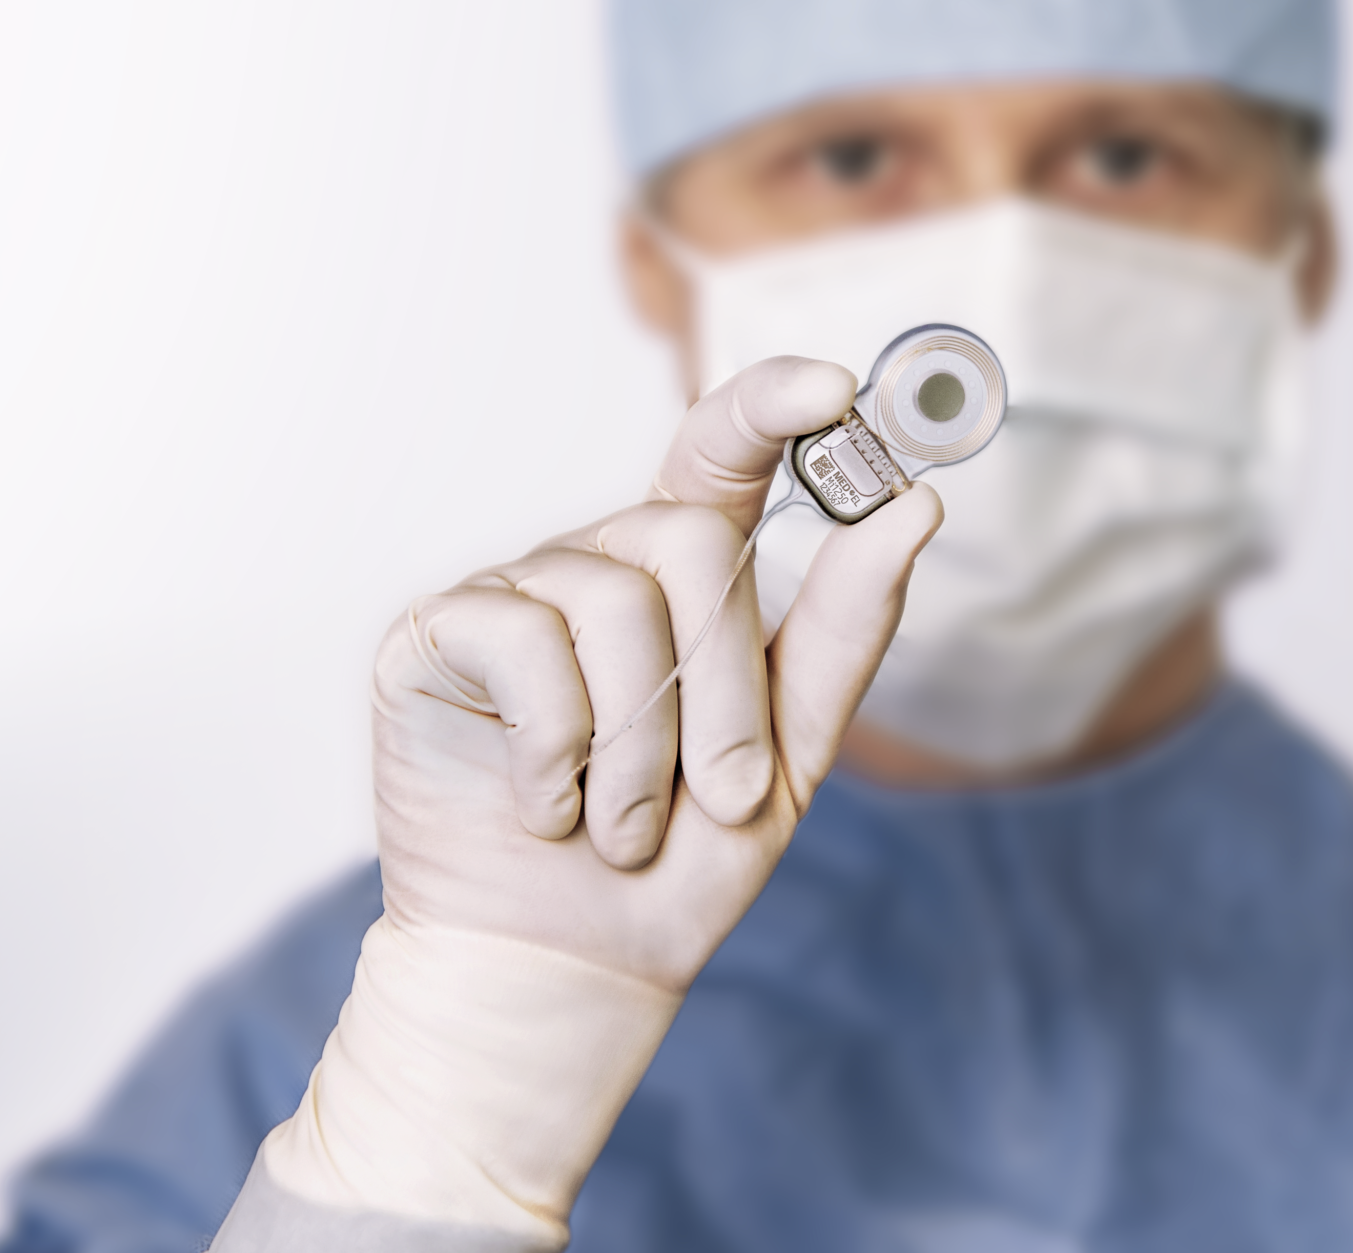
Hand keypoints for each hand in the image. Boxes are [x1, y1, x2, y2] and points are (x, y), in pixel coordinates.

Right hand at [239, 357, 939, 1246]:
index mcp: (683, 577)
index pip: (722, 450)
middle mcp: (596, 563)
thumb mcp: (793, 749)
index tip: (837, 387)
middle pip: (693, 541)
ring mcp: (512, 592)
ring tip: (622, 826)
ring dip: (642, 748)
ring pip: (615, 603)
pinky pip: (525, 643)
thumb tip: (916, 505)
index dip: (771, 402)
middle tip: (720, 798)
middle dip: (727, 689)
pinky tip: (548, 808)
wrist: (566, 966)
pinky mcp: (435, 634)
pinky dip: (558, 749)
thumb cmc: (677, 862)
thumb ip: (845, 626)